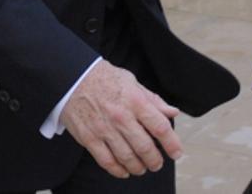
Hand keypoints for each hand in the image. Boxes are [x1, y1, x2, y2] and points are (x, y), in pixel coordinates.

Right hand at [60, 60, 181, 178]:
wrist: (74, 79)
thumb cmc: (106, 79)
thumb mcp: (133, 83)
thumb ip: (154, 101)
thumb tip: (172, 112)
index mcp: (136, 101)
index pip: (160, 127)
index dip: (172, 143)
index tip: (177, 153)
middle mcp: (122, 117)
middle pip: (144, 146)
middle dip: (155, 160)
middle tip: (158, 164)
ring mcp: (104, 129)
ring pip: (126, 157)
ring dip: (138, 167)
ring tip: (142, 168)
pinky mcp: (89, 138)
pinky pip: (106, 161)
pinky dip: (117, 170)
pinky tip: (124, 172)